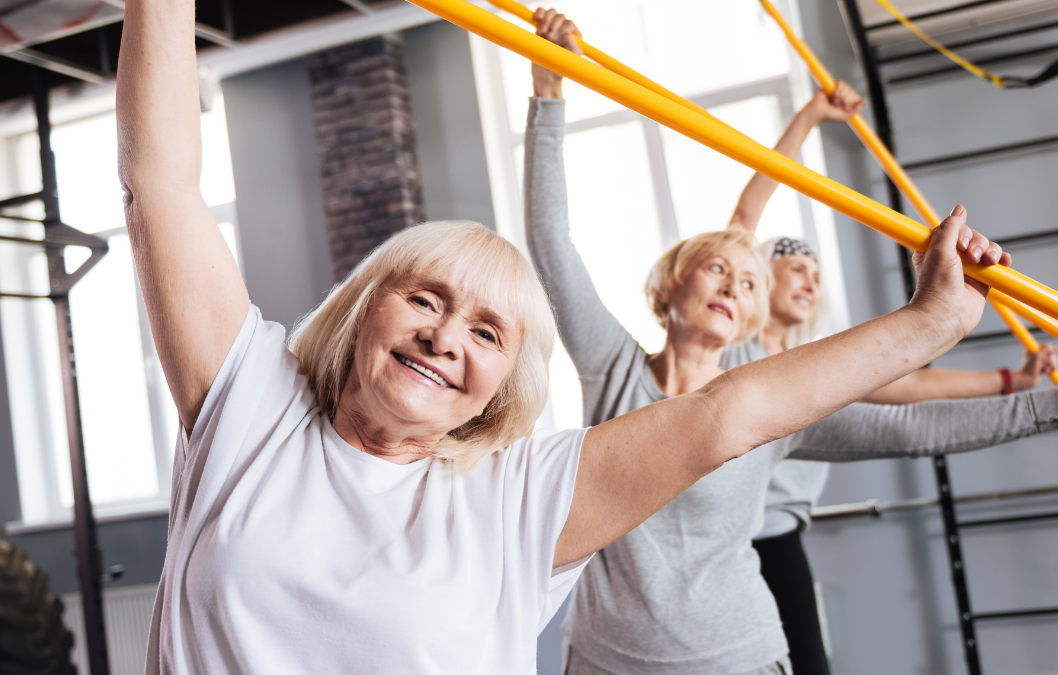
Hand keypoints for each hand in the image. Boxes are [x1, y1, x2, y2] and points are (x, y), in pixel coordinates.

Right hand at [531, 8, 582, 98]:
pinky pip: (542, 13)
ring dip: (546, 19)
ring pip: (552, 12)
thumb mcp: (569, 60)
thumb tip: (562, 33)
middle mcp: (565, 31)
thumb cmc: (558, 71)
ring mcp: (553, 29)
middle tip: (548, 37)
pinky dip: (539, 12)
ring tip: (542, 32)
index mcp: (575, 38)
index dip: (561, 30)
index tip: (553, 39)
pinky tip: (536, 18)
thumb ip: (572, 44)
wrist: (544, 77)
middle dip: (553, 24)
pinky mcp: (542, 28)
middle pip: (561, 17)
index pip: (570, 25)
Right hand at [803, 81, 864, 123]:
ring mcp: (838, 91)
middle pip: (852, 92)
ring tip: (834, 101)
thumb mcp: (845, 116)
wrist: (816, 111)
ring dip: (842, 95)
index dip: (853, 102)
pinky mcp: (832, 86)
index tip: (846, 108)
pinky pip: (841, 82)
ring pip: (848, 87)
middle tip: (838, 105)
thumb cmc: (828, 116)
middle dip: (846, 99)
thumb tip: (865, 100)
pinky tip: (834, 94)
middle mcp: (843, 97)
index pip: (857, 98)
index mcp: (847, 104)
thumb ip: (856, 110)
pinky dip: (839, 88)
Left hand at [909, 205, 1010, 341]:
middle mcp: (951, 257)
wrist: (944, 316)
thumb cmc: (936, 287)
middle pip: (973, 236)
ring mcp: (967, 268)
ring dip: (990, 251)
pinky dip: (1002, 260)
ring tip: (985, 262)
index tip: (957, 244)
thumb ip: (950, 228)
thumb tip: (959, 209)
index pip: (955, 228)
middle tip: (970, 257)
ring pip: (986, 248)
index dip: (961, 233)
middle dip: (976, 243)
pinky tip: (1003, 263)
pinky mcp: (982, 279)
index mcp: (935, 248)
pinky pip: (996, 263)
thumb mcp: (939, 250)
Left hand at [1013, 343, 1057, 389]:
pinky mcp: (1044, 367)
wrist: (1026, 379)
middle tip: (1044, 364)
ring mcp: (1041, 361)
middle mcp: (1038, 354)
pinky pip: (1053, 365)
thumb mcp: (1037, 356)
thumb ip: (1047, 350)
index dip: (1049, 351)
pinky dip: (1052, 368)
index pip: (1047, 345)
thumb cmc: (1029, 368)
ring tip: (1046, 370)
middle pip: (1051, 353)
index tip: (1044, 357)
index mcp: (1034, 349)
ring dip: (1052, 365)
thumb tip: (1056, 346)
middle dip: (1050, 360)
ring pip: (1053, 360)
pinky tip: (1047, 371)